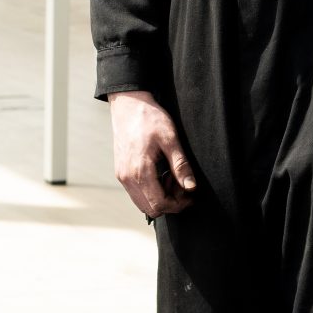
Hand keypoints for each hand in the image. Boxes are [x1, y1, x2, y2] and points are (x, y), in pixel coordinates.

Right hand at [109, 90, 196, 217]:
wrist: (128, 104)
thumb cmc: (149, 118)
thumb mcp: (170, 138)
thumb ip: (180, 165)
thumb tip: (191, 187)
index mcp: (140, 171)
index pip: (159, 204)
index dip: (178, 204)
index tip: (190, 194)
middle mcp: (127, 178)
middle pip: (150, 208)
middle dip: (170, 202)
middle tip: (182, 185)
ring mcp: (122, 175)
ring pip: (142, 203)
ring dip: (159, 197)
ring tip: (171, 177)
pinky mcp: (121, 171)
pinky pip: (136, 193)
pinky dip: (150, 191)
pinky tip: (160, 174)